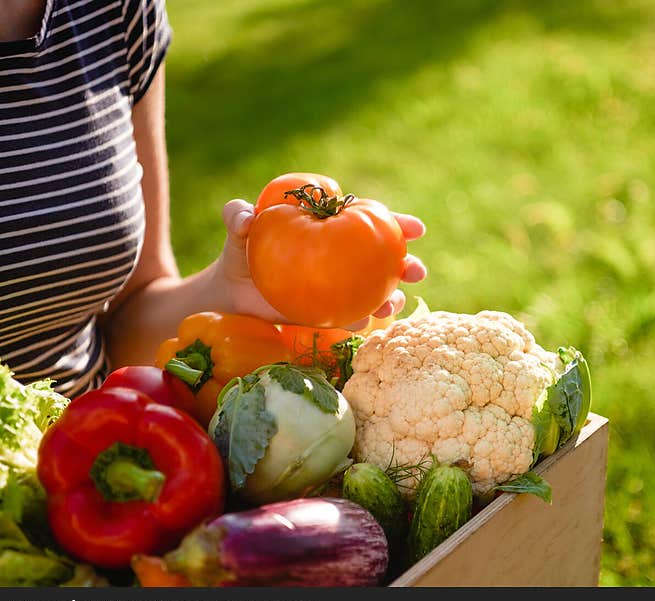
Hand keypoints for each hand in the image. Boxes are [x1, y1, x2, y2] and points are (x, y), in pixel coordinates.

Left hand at [215, 199, 426, 328]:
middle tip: (416, 270)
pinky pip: (350, 318)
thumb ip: (236, 215)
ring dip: (391, 298)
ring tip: (393, 303)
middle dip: (407, 265)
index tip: (415, 229)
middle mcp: (343, 259)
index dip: (396, 224)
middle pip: (384, 260)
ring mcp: (339, 289)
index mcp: (332, 229)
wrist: (231, 292)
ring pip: (376, 292)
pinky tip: (363, 323)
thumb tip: (246, 219)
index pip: (370, 221)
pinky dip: (359, 321)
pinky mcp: (328, 314)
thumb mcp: (237, 228)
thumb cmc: (241, 251)